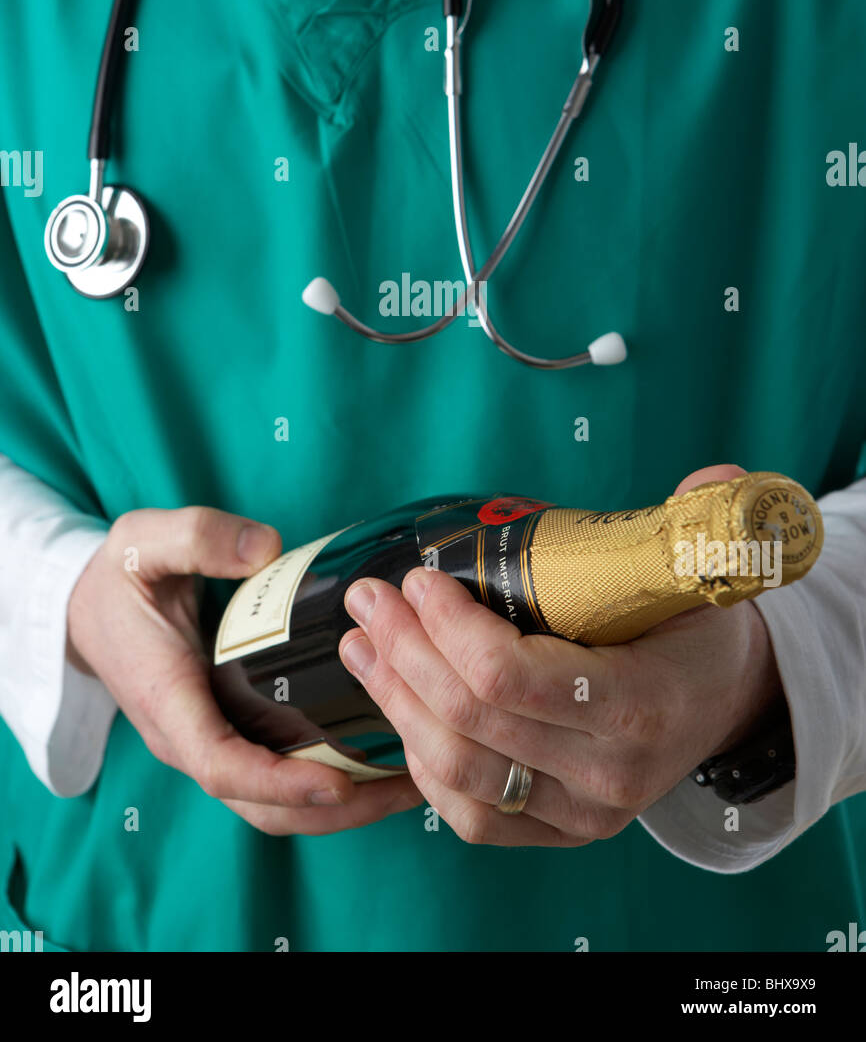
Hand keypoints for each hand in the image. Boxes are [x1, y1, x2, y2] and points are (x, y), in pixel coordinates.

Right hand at [67, 506, 420, 833]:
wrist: (84, 608)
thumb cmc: (117, 577)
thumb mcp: (143, 542)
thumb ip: (198, 537)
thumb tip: (266, 548)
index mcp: (167, 699)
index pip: (221, 764)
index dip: (280, 781)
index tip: (339, 780)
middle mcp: (188, 738)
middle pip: (261, 805)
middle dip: (336, 808)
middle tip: (410, 785)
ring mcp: (208, 744)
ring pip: (273, 805)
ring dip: (342, 806)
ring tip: (412, 782)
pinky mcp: (228, 736)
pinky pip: (277, 780)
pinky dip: (329, 786)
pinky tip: (381, 761)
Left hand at [337, 465, 785, 846]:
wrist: (725, 703)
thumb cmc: (696, 630)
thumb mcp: (701, 573)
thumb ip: (697, 521)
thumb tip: (718, 475)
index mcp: (641, 703)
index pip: (513, 676)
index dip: (449, 628)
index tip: (418, 579)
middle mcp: (609, 773)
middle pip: (471, 720)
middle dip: (404, 651)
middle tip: (370, 599)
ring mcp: (581, 813)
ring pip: (456, 769)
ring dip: (395, 701)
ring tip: (361, 644)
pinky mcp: (556, 831)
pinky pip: (468, 811)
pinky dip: (420, 760)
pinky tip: (397, 706)